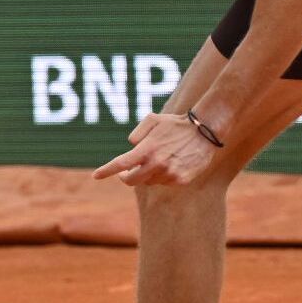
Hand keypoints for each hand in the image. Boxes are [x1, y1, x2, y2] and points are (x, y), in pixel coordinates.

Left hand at [93, 111, 219, 188]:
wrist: (205, 130)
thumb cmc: (176, 124)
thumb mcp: (153, 120)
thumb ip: (138, 133)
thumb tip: (131, 146)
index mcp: (147, 149)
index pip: (121, 163)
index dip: (106, 171)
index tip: (95, 176)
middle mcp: (157, 164)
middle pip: (132, 180)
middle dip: (127, 176)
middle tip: (127, 172)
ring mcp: (169, 174)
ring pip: (149, 181)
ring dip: (148, 174)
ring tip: (160, 159)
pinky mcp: (181, 180)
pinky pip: (165, 182)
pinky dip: (164, 176)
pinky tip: (172, 163)